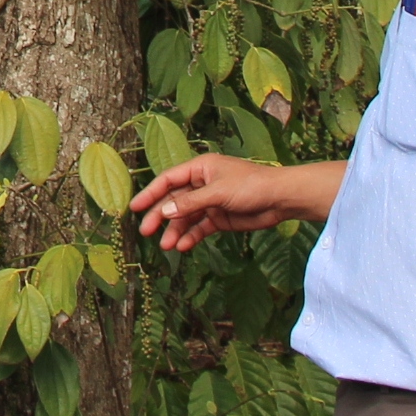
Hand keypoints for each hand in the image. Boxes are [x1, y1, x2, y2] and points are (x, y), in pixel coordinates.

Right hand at [130, 153, 299, 251]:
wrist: (280, 199)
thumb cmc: (251, 185)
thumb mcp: (217, 192)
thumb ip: (190, 203)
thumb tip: (164, 212)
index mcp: (200, 168)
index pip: (168, 179)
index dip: (150, 193)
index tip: (134, 208)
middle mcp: (203, 184)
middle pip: (174, 200)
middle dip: (160, 216)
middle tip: (146, 232)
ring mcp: (211, 202)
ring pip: (186, 217)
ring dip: (175, 231)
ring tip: (167, 246)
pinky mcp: (220, 218)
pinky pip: (200, 228)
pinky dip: (191, 236)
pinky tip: (183, 246)